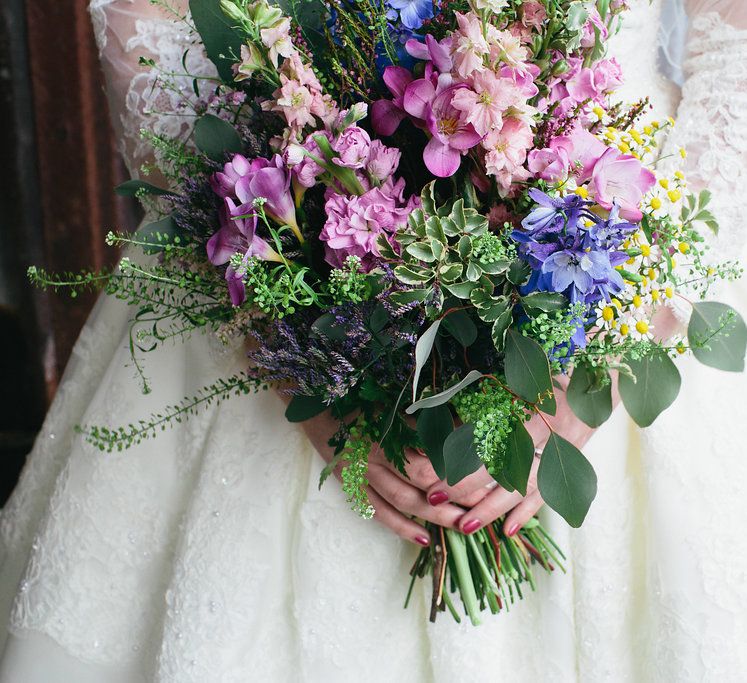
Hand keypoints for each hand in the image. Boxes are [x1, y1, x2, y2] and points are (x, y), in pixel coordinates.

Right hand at [288, 400, 467, 546]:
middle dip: (453, 495)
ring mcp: (363, 472)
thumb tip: (462, 428)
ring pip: (403, 500)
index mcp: (390, 427)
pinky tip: (424, 539)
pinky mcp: (353, 485)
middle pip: (421, 479)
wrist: (317, 407)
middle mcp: (377, 452)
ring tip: (462, 525)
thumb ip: (425, 420)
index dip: (458, 466)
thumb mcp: (394, 404)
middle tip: (482, 506)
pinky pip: (378, 511)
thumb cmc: (361, 400)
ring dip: (434, 515)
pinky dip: (401, 527)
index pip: (431, 452)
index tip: (484, 475)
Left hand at [425, 375, 599, 536]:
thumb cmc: (545, 377)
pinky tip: (508, 530)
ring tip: (465, 525)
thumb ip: (482, 401)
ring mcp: (562, 448)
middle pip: (502, 461)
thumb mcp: (515, 380)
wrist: (599, 380)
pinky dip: (528, 512)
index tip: (429, 465)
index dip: (457, 450)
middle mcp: (546, 426)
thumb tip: (438, 421)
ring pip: (524, 484)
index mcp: (528, 401)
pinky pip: (549, 492)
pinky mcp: (572, 463)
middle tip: (433, 498)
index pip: (487, 431)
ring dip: (493, 507)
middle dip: (466, 482)